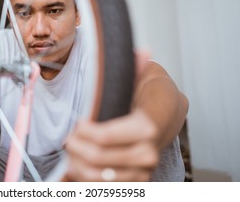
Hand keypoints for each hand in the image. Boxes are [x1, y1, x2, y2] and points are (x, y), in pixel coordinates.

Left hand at [65, 49, 159, 180]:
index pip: (104, 137)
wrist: (170, 116)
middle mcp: (146, 152)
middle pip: (96, 159)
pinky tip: (79, 166)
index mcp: (147, 126)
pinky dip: (86, 179)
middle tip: (69, 137)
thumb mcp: (143, 77)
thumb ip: (137, 67)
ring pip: (97, 177)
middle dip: (76, 148)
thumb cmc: (153, 97)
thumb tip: (143, 52)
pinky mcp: (137, 181)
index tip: (78, 123)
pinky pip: (105, 187)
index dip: (84, 132)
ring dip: (77, 164)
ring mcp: (142, 170)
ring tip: (72, 150)